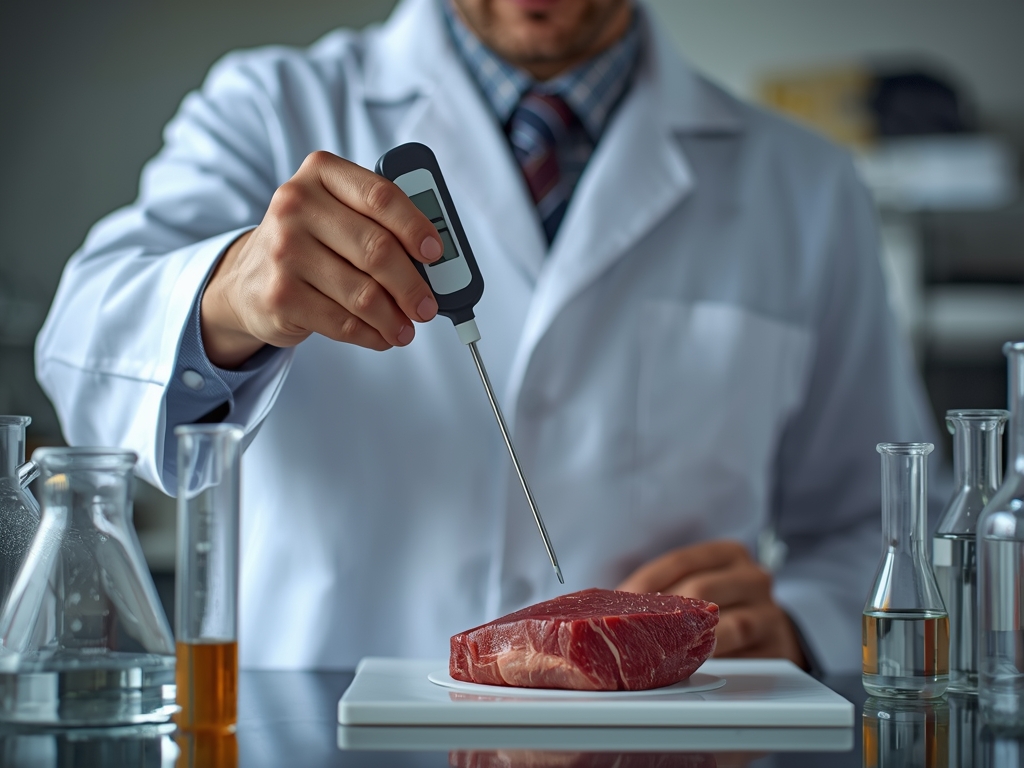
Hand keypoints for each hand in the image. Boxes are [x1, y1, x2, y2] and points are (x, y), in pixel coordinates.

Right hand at [200, 151, 443, 367]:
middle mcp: (296, 206)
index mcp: (320, 173)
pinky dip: (372, 334)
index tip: (436, 253)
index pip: (381, 196)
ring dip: (395, 318)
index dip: (416, 227)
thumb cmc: (311, 242)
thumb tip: (433, 265)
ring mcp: (284, 252)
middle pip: (377, 249)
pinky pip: (343, 322)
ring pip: (364, 293)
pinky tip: (382, 335)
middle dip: (412, 285)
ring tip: (407, 327)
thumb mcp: (337, 214)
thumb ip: (380, 224)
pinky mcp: (280, 296)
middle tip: (427, 305)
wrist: (248, 279)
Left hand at [616, 540, 806, 668]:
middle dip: (664, 613)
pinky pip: (747, 657)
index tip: (620, 601)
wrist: (771, 633)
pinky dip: (717, 663)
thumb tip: (606, 603)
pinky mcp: (778, 648)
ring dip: (693, 641)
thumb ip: (666, 587)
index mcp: (729, 554)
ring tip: (663, 653)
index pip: (681, 560)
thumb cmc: (721, 604)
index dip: (647, 581)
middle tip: (632, 631)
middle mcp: (754, 578)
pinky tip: (693, 668)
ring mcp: (770, 613)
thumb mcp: (699, 583)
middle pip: (702, 590)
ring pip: (730, 624)